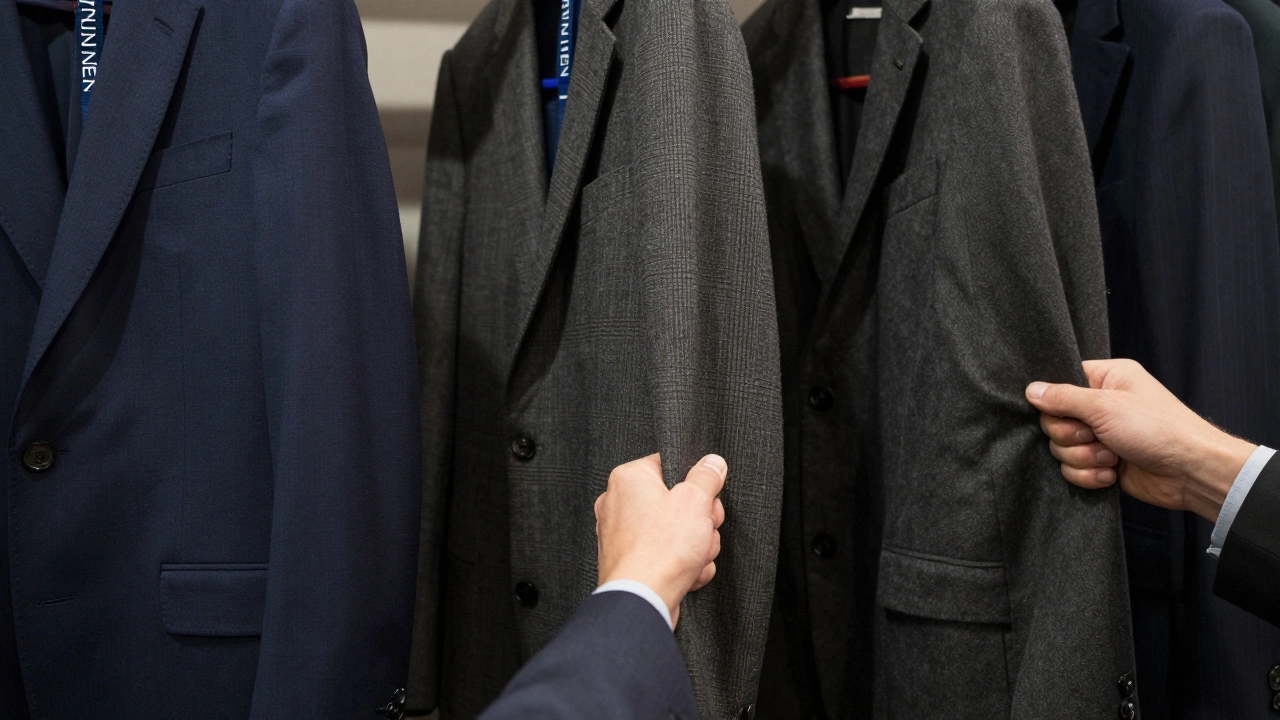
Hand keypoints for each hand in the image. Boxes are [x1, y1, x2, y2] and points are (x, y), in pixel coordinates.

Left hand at [594, 453, 726, 627]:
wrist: (642, 600)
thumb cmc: (660, 550)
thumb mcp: (695, 501)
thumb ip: (706, 477)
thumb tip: (712, 463)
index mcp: (629, 479)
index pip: (671, 466)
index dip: (697, 483)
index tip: (708, 497)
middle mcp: (619, 504)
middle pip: (676, 501)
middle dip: (700, 521)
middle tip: (704, 529)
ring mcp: (623, 535)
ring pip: (675, 532)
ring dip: (696, 546)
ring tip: (695, 556)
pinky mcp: (631, 562)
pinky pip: (666, 555)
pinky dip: (682, 565)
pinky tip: (688, 573)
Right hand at [1026, 359, 1255, 521]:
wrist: (1190, 472)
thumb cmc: (1156, 428)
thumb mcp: (1105, 406)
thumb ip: (1062, 398)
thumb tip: (1030, 389)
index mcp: (1106, 379)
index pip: (1059, 382)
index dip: (1055, 400)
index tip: (1067, 411)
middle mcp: (1101, 405)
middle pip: (1054, 420)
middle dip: (1071, 436)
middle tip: (1095, 437)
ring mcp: (1101, 436)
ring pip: (1061, 448)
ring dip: (1084, 457)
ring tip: (1111, 459)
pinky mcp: (1102, 463)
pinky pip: (1073, 469)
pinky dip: (1089, 475)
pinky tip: (1111, 474)